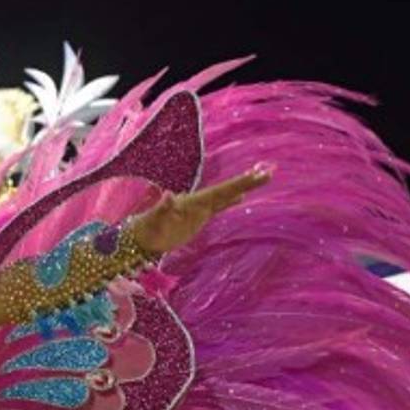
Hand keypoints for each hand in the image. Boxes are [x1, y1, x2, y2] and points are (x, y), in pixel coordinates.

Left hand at [131, 163, 271, 254]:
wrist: (140, 238)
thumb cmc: (146, 229)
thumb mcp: (153, 219)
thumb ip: (162, 207)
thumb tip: (169, 194)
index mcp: (192, 201)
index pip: (220, 191)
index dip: (238, 184)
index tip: (256, 175)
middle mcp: (198, 202)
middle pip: (226, 190)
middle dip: (246, 181)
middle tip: (268, 171)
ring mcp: (198, 209)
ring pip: (224, 195)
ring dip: (242, 187)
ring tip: (260, 177)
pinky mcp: (197, 217)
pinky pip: (218, 206)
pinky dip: (230, 201)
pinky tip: (241, 197)